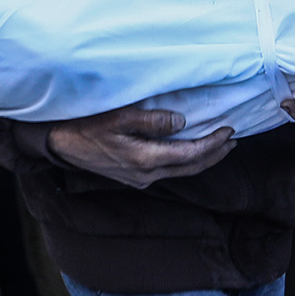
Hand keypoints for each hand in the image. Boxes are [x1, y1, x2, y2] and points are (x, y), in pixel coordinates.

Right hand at [47, 104, 233, 187]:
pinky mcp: (134, 178)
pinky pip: (169, 171)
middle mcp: (146, 175)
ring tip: (219, 146)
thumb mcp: (119, 116)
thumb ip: (152, 120)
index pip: (191, 154)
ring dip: (203, 159)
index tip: (229, 129)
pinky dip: (186, 161)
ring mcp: (140, 179)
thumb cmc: (87, 125)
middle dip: (216, 154)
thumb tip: (182, 122)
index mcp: (145, 159)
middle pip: (191, 168)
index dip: (213, 143)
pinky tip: (190, 151)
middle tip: (233, 140)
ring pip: (182, 172)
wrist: (60, 144)